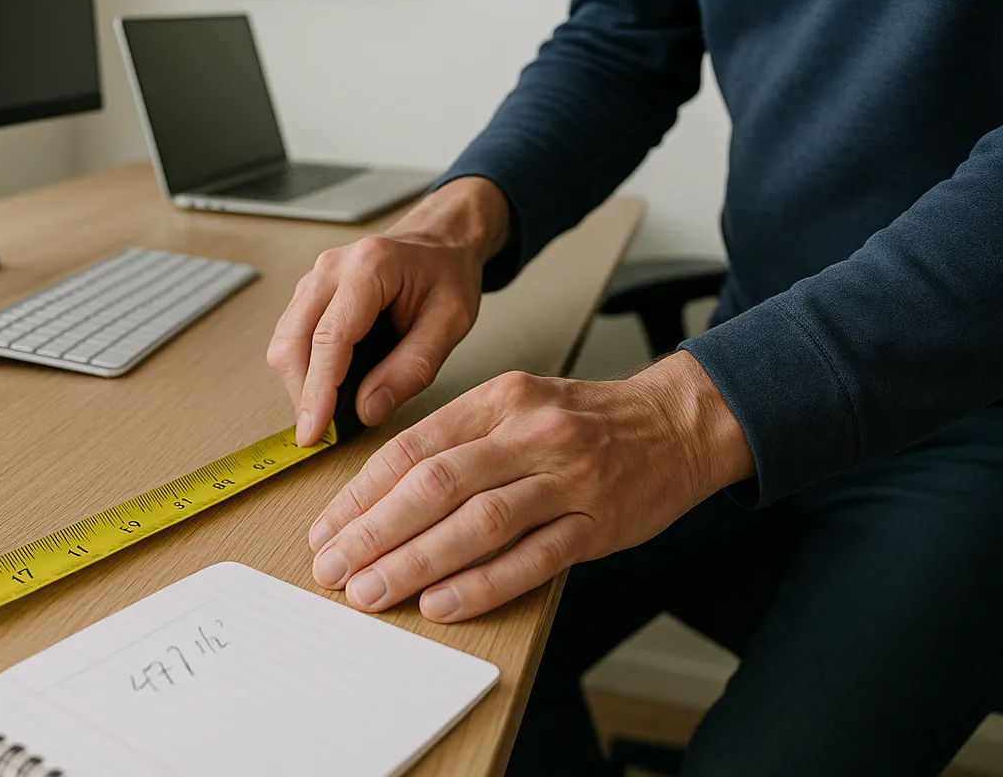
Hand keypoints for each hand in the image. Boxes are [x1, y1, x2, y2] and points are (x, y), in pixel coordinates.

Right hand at [267, 177, 510, 446]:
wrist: (440, 243)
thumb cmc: (447, 276)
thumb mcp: (450, 323)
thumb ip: (412, 368)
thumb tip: (367, 409)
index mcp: (369, 267)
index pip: (329, 338)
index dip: (318, 391)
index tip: (314, 431)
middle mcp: (331, 268)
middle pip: (293, 340)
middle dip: (302, 394)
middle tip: (321, 434)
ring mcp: (314, 279)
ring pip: (284, 341)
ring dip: (299, 383)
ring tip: (327, 414)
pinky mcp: (309, 294)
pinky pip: (291, 336)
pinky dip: (302, 369)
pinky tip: (326, 389)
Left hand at [307, 351, 754, 621]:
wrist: (677, 426)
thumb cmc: (584, 422)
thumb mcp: (516, 405)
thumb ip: (456, 440)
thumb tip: (377, 495)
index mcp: (499, 400)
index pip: (412, 449)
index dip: (361, 494)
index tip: (327, 530)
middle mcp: (529, 434)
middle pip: (435, 485)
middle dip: (374, 532)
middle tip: (335, 568)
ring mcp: (567, 480)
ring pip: (478, 523)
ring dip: (416, 563)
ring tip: (373, 592)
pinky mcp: (598, 524)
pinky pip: (531, 559)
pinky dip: (482, 585)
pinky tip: (442, 604)